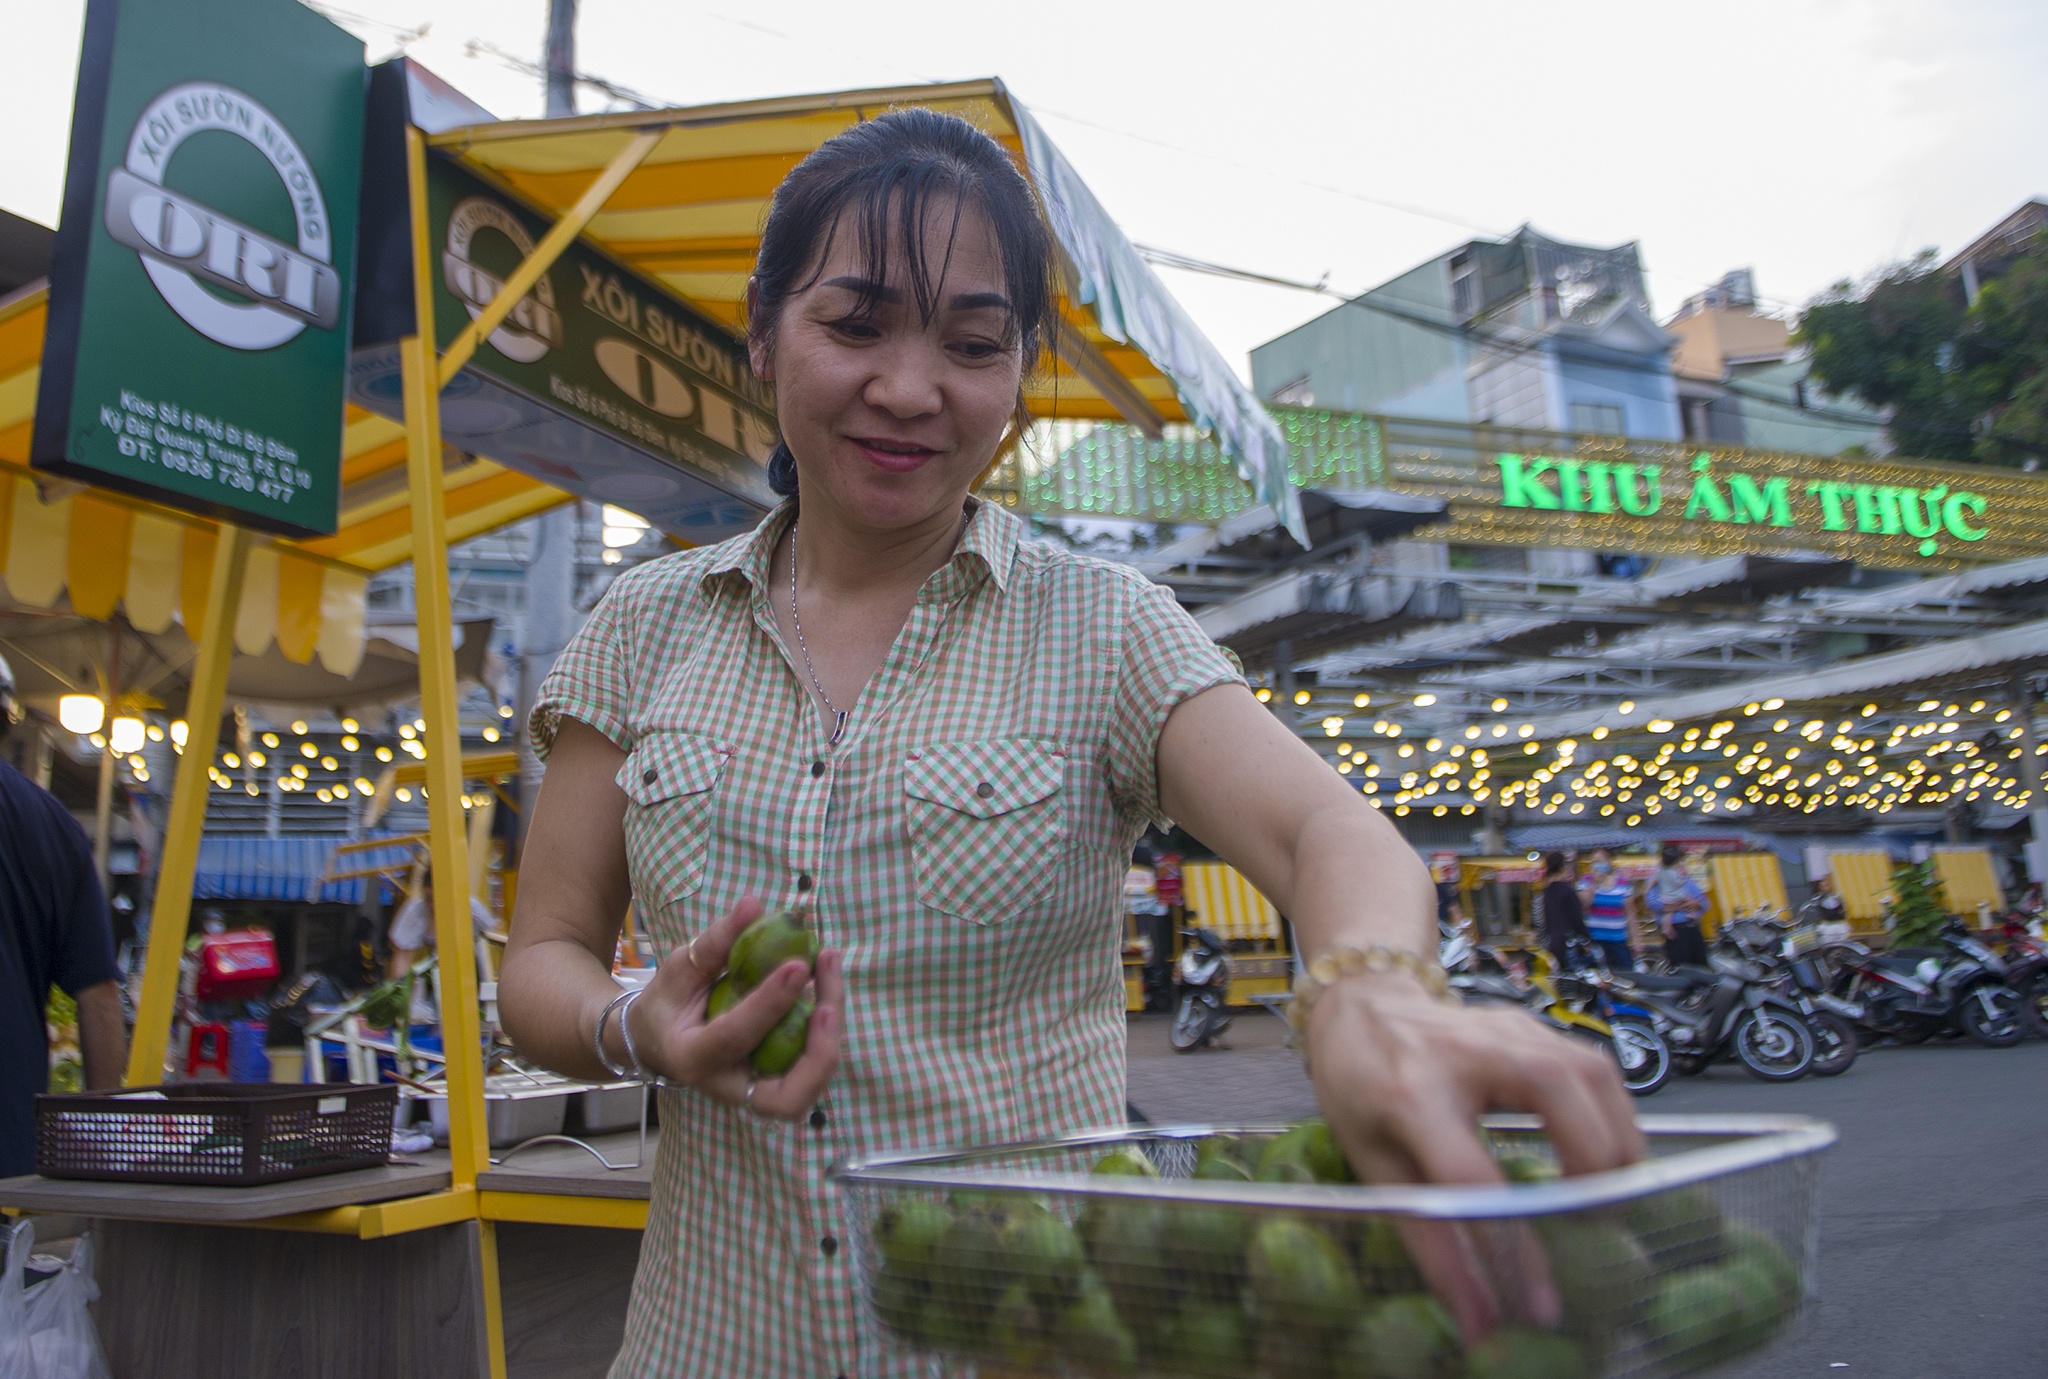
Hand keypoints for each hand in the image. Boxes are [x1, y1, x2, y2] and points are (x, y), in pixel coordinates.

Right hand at [621, 896, 845, 1118]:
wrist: (657, 1040)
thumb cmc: (667, 1002)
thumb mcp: (678, 968)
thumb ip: (715, 942)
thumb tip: (753, 904)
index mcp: (692, 1057)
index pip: (735, 1037)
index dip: (770, 1003)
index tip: (798, 964)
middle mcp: (727, 1086)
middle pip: (787, 1097)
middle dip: (819, 1053)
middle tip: (830, 1004)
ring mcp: (754, 1091)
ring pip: (808, 1085)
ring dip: (830, 1035)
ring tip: (829, 969)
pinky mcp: (773, 1082)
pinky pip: (809, 1066)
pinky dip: (825, 1029)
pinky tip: (825, 981)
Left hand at [1306, 972, 1643, 1340]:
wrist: (1362, 1007)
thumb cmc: (1363, 1090)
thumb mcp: (1376, 1168)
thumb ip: (1431, 1245)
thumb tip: (1479, 1321)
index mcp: (1409, 1092)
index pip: (1472, 1173)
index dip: (1513, 1245)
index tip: (1538, 1303)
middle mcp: (1465, 1051)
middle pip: (1556, 1092)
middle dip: (1593, 1169)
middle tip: (1589, 1224)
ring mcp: (1506, 1028)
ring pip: (1591, 1075)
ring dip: (1616, 1143)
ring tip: (1603, 1195)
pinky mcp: (1534, 1025)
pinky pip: (1596, 1070)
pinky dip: (1613, 1117)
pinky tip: (1600, 1153)